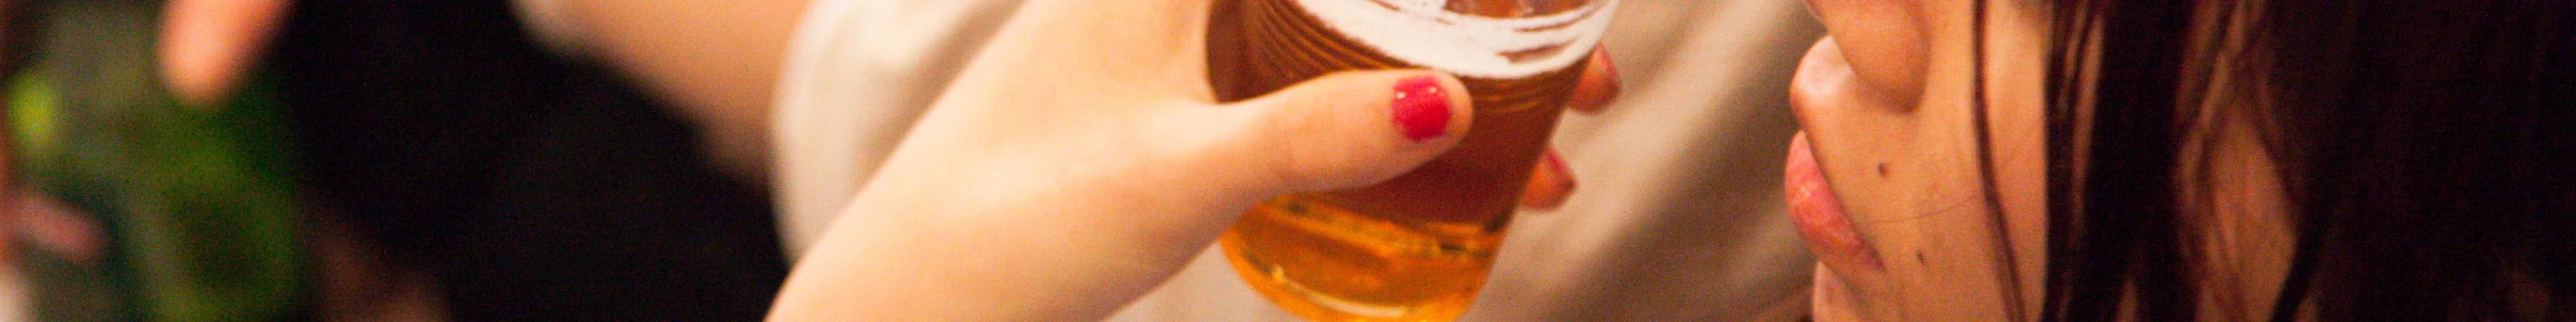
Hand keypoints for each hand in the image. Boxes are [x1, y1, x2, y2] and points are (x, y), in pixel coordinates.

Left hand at [766, 1, 1614, 319]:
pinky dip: (1393, 119)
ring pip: (1352, 34)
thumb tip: (1454, 101)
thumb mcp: (1179, 178)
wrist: (911, 303)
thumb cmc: (1016, 225)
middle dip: (1488, 23)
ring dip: (1454, 81)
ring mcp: (1182, 45)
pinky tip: (1455, 186)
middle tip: (1589, 87)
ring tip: (1545, 169)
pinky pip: (1318, 85)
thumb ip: (1312, 137)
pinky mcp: (1183, 107)